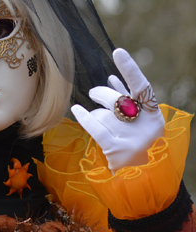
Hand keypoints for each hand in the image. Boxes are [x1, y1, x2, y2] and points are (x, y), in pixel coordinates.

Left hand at [71, 48, 164, 171]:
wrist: (140, 180)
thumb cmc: (136, 145)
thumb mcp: (139, 122)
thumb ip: (128, 100)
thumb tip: (112, 77)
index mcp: (154, 116)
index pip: (142, 86)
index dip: (130, 69)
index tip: (117, 51)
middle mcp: (146, 126)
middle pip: (116, 99)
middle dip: (101, 94)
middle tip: (93, 93)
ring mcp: (132, 139)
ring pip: (103, 114)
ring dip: (97, 117)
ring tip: (106, 127)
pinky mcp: (117, 150)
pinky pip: (95, 126)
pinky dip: (84, 117)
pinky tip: (77, 110)